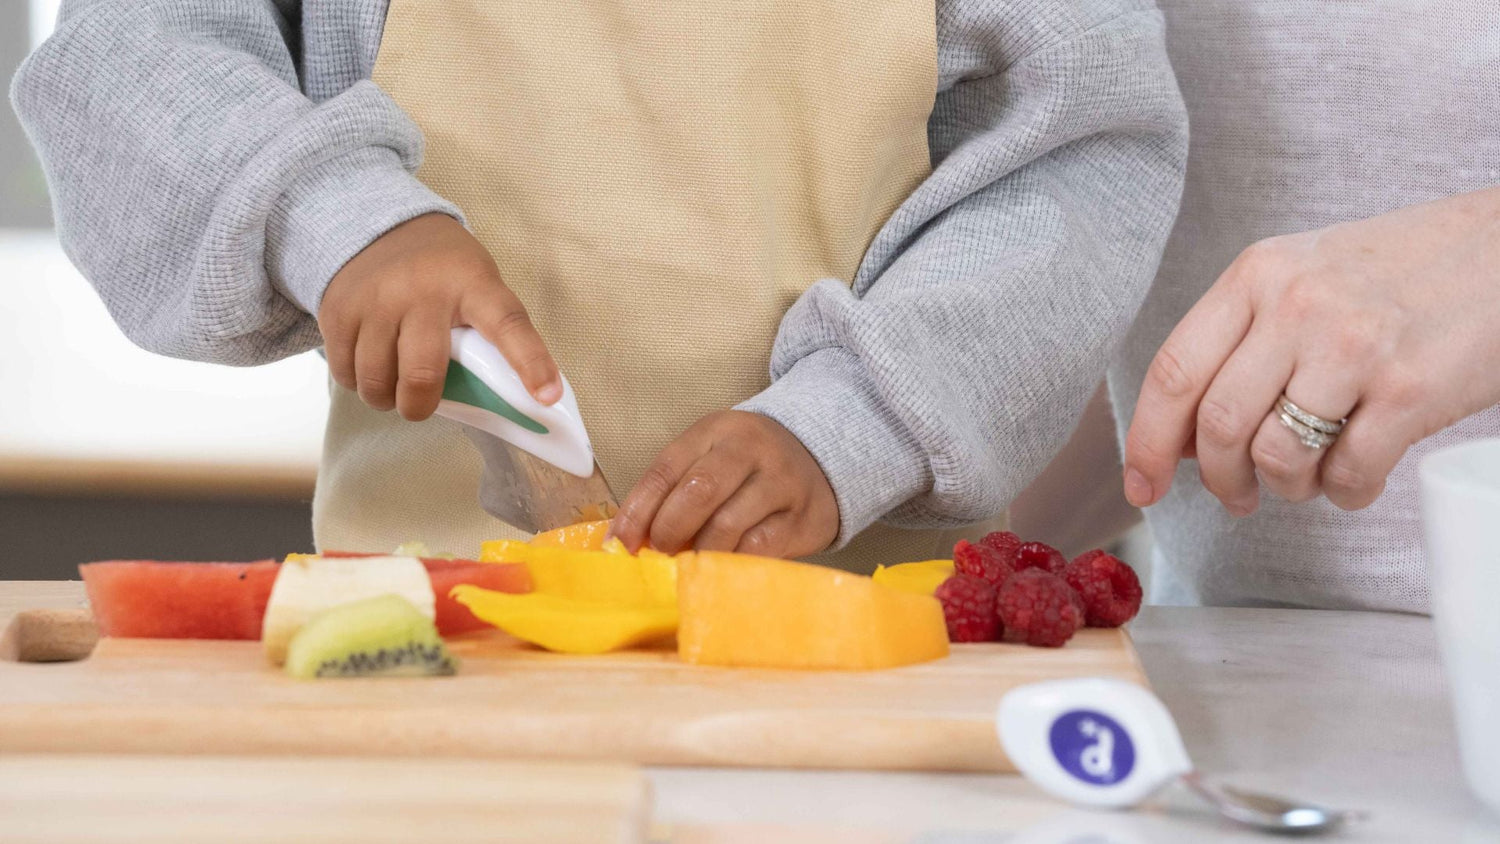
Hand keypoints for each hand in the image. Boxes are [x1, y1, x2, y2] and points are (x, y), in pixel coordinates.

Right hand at [318, 213, 560, 419]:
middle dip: (420, 406)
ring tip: (393, 387)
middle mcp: (423, 291)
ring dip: (386, 399)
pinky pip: (345, 373)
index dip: (530, 363)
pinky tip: (370, 365)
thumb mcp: (476, 284)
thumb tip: (506, 399)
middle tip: (421, 405)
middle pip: (422, 374)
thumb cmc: (442, 270)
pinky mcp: (338, 311)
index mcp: (473, 284)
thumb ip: (487, 333)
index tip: (547, 396)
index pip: (508, 325)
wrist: (378, 224)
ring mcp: (376, 300)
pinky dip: (358, 383)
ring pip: (377, 382)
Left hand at [609, 411, 839, 556]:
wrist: (822, 460)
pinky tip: (720, 569)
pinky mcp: (802, 518)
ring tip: (689, 563)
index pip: (666, 468)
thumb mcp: (710, 457)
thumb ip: (673, 489)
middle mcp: (751, 449)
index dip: (637, 510)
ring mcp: (781, 482)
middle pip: (698, 492)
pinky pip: (758, 549)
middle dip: (669, 530)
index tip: (619, 543)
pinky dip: (730, 564)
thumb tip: (626, 540)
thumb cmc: (748, 467)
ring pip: (728, 525)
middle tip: (660, 552)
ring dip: (699, 552)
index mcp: (716, 430)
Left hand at [1124, 186, 1499, 513]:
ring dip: (1287, 488)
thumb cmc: (1403, 270)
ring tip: (1309, 476)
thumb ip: (1241, 343)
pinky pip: (1347, 474)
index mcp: (1257, 274)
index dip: (1145, 443)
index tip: (1141, 485)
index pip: (1173, 372)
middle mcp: (1297, 304)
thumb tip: (1182, 439)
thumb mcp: (1304, 278)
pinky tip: (1358, 473)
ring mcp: (1353, 346)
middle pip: (1218, 425)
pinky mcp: (1410, 389)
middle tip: (1238, 497)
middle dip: (1219, 481)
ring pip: (1277, 456)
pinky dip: (1345, 492)